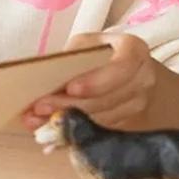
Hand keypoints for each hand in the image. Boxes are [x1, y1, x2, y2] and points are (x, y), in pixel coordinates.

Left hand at [21, 32, 158, 129]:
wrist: (124, 74)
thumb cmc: (99, 55)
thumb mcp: (86, 45)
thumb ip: (72, 58)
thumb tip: (44, 78)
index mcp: (134, 50)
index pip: (122, 67)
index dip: (97, 81)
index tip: (70, 88)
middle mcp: (142, 79)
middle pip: (108, 98)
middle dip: (71, 105)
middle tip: (40, 107)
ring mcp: (137, 105)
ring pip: (101, 118)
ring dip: (67, 120)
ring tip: (37, 120)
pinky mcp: (127, 125)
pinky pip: (99, 131)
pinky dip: (72, 130)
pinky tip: (50, 132)